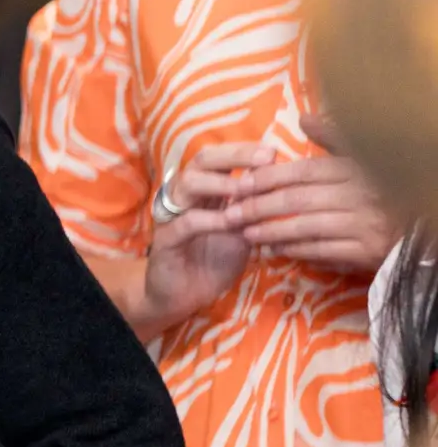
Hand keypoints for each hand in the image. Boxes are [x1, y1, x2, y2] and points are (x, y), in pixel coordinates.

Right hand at [137, 142, 269, 335]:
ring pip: (188, 184)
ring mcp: (171, 216)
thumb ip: (252, 207)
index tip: (273, 152)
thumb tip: (281, 182)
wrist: (181, 296)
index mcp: (203, 191)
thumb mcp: (240, 230)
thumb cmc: (213, 260)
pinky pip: (186, 222)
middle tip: (266, 158)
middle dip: (235, 156)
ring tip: (247, 189)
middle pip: (202, 161)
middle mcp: (184, 196)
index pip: (218, 157)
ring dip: (221, 183)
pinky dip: (210, 219)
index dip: (243, 150)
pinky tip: (232, 223)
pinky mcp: (165, 240)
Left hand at [220, 114, 399, 275]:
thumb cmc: (383, 189)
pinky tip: (274, 250)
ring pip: (306, 226)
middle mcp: (360, 194)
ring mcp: (364, 224)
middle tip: (231, 213)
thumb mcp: (364, 159)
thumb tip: (303, 117)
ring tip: (245, 233)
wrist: (415, 228)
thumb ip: (333, 138)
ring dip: (271, 231)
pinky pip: (323, 250)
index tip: (239, 184)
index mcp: (355, 169)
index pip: (303, 171)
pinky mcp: (367, 250)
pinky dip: (295, 250)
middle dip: (259, 207)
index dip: (268, 177)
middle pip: (299, 199)